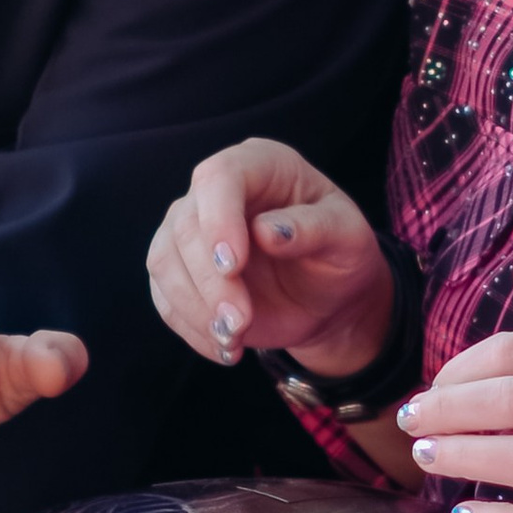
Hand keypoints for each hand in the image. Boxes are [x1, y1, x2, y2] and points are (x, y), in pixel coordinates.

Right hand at [147, 142, 392, 380]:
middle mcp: (216, 191)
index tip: (232, 265)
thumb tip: (267, 232)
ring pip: (164, 261)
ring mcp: (191, 230)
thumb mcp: (348, 238)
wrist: (327, 295)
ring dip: (195, 307)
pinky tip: (226, 347)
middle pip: (185, 226)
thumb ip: (315, 228)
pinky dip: (190, 328)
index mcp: (260, 165)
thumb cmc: (340, 253)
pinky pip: (165, 298)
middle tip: (241, 321)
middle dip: (209, 281)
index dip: (218, 219)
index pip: (220, 177)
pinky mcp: (180, 271)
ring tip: (235, 338)